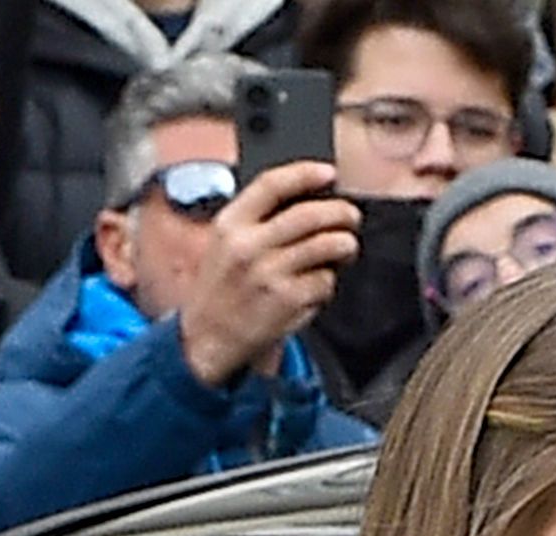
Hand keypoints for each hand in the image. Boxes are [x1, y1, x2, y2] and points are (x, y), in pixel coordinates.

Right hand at [175, 159, 357, 388]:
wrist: (206, 342)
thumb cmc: (220, 291)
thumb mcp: (222, 246)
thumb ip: (256, 220)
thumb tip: (308, 198)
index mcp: (229, 226)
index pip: (272, 184)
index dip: (306, 174)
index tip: (329, 174)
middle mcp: (247, 247)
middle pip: (310, 214)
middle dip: (340, 212)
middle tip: (350, 217)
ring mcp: (269, 275)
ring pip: (326, 245)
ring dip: (345, 245)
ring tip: (345, 248)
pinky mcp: (287, 301)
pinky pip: (325, 281)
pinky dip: (327, 283)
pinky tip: (316, 287)